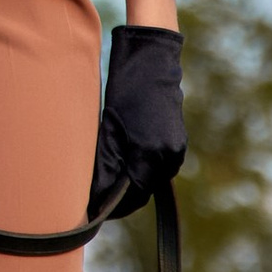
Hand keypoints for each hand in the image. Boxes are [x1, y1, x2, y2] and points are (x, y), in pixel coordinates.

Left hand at [90, 23, 185, 222]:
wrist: (151, 61)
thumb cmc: (124, 90)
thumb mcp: (109, 128)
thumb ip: (106, 164)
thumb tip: (98, 194)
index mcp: (151, 153)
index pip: (134, 196)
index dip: (113, 205)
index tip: (94, 209)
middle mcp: (169, 155)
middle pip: (143, 190)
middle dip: (122, 194)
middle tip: (95, 194)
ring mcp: (176, 148)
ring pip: (151, 178)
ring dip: (132, 180)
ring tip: (107, 173)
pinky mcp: (177, 141)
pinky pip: (158, 165)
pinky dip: (142, 167)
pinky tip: (124, 157)